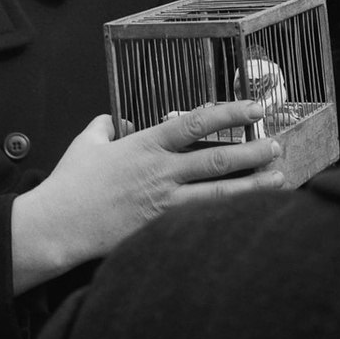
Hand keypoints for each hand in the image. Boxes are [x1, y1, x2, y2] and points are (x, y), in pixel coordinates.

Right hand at [10, 102, 283, 292]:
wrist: (60, 225)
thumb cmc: (70, 184)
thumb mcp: (86, 144)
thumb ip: (105, 127)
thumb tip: (117, 121)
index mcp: (145, 146)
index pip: (196, 123)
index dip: (230, 113)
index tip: (254, 108)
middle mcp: (161, 172)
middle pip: (218, 159)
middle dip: (253, 152)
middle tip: (276, 145)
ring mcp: (164, 203)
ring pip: (218, 194)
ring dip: (252, 186)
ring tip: (279, 178)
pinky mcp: (161, 230)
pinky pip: (202, 222)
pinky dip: (227, 218)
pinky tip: (247, 217)